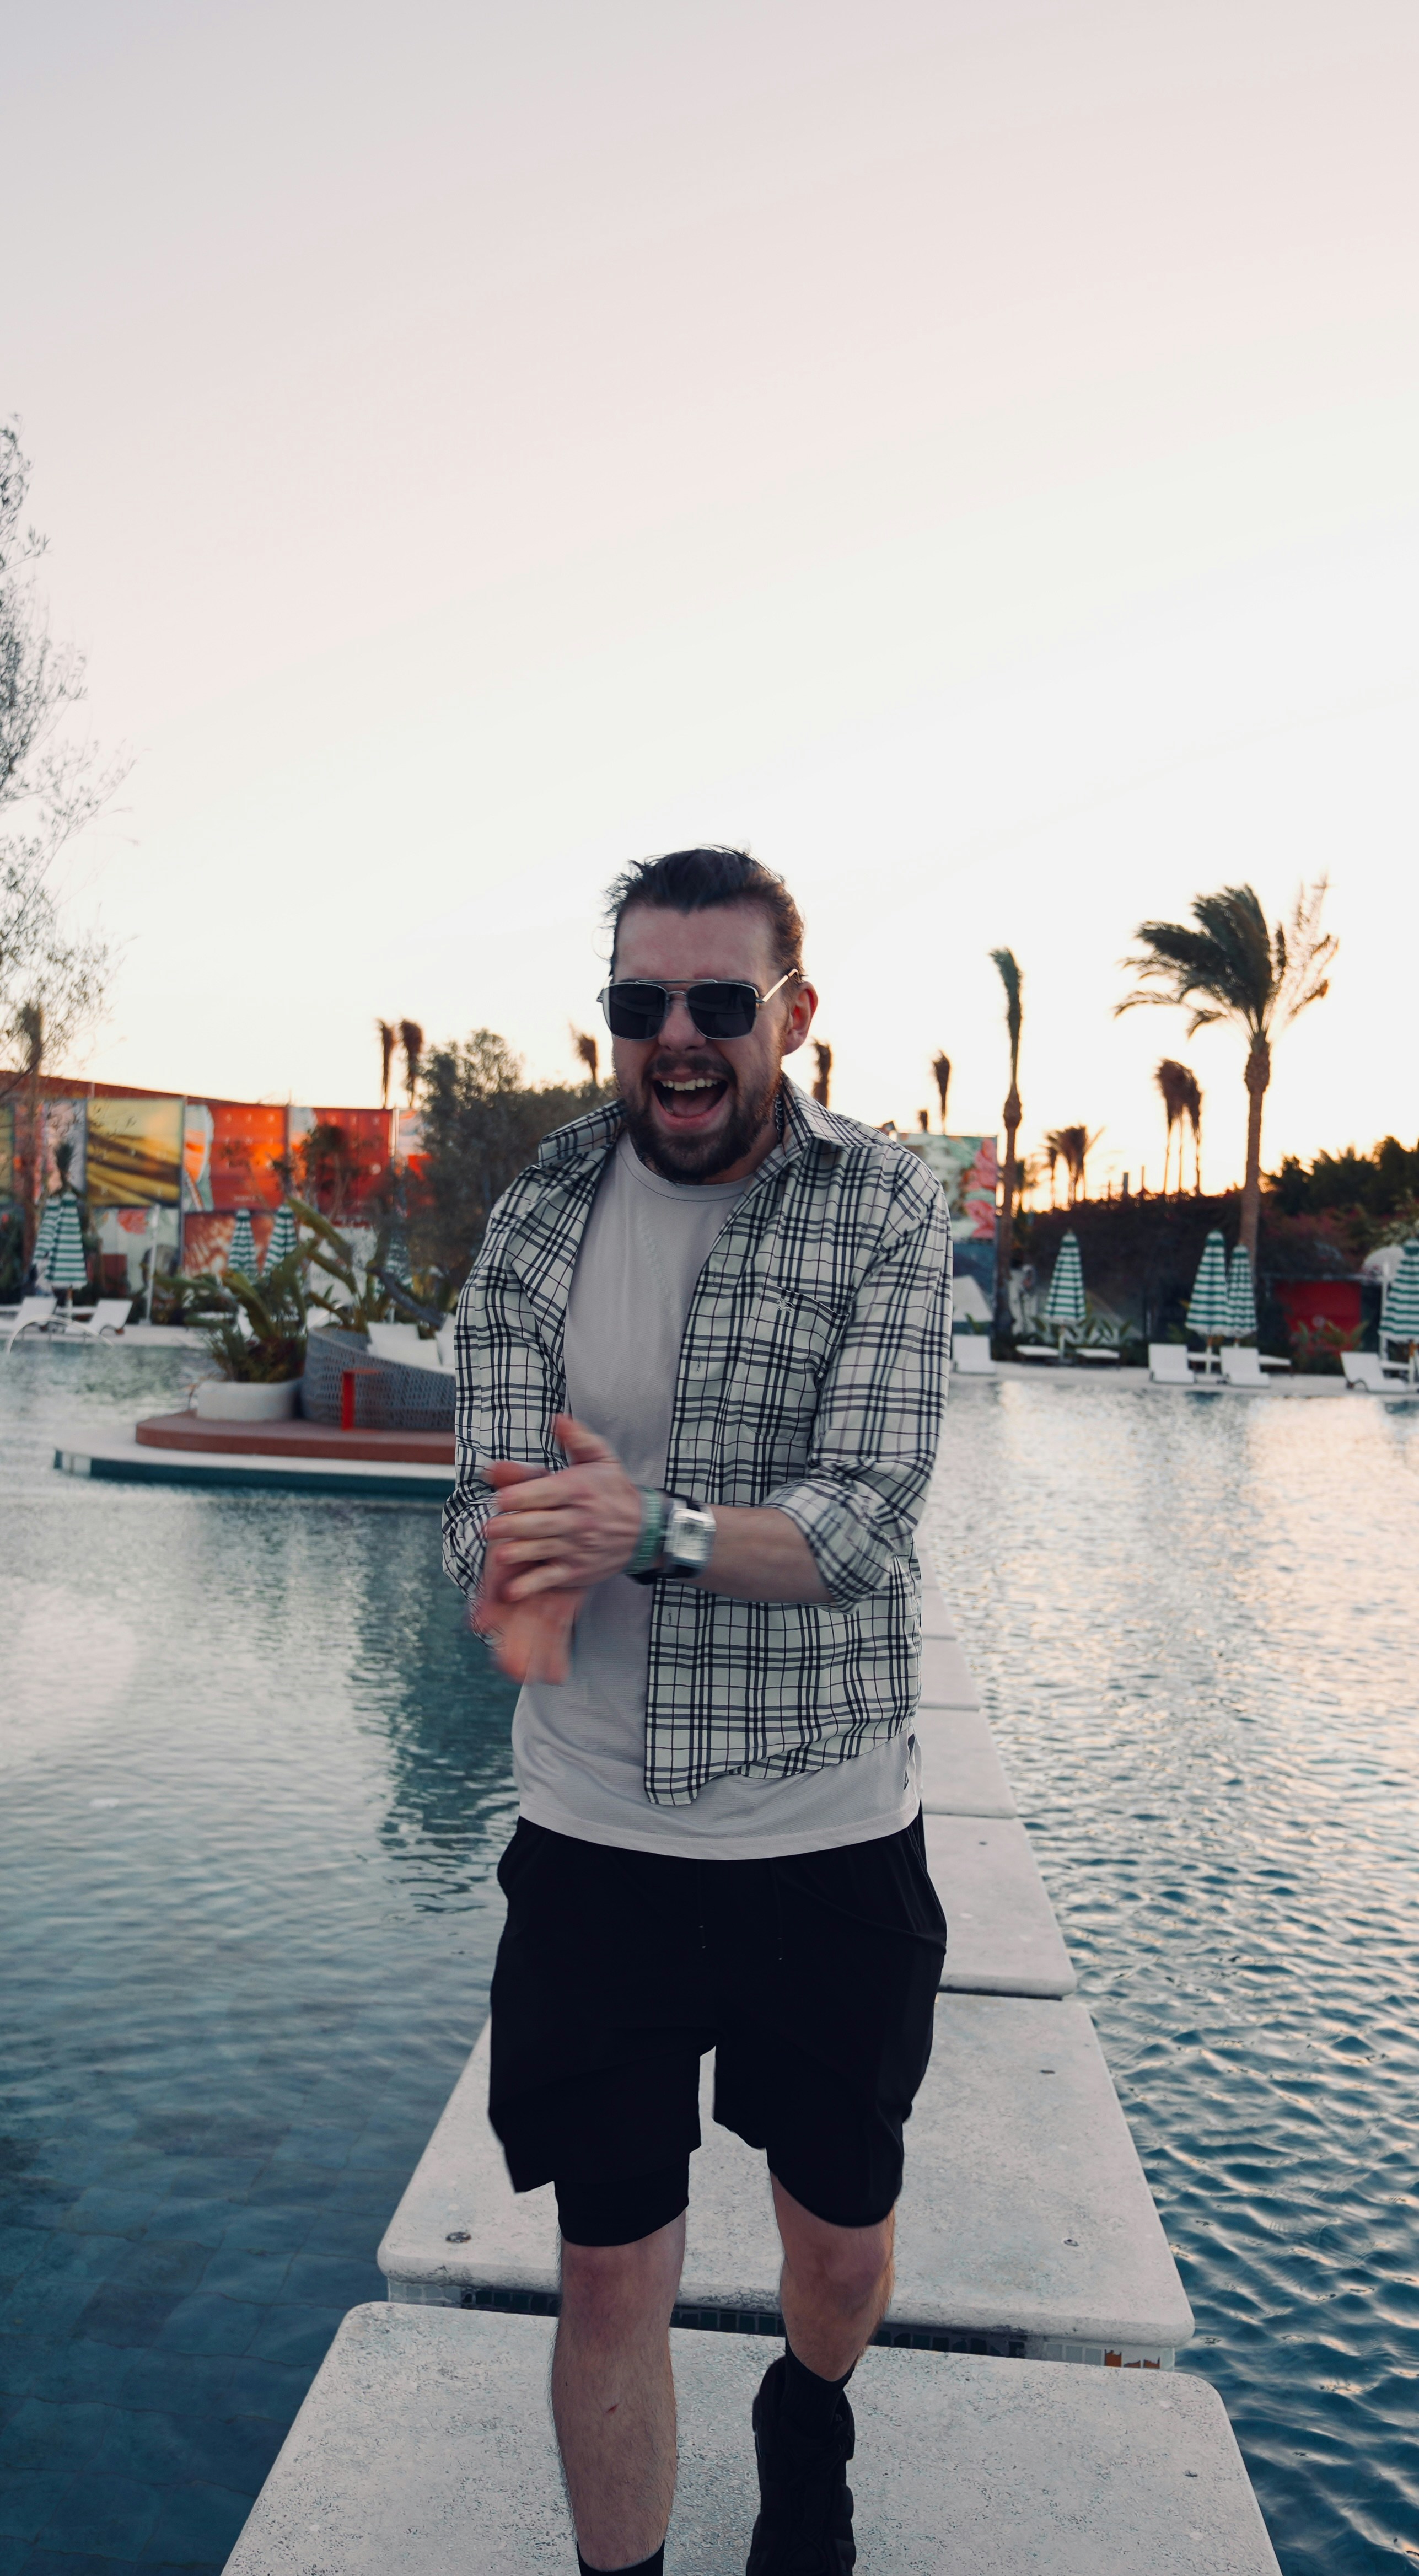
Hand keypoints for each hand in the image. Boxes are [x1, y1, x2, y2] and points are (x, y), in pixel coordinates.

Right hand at [472, 1463, 587, 1681]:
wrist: (570, 1514)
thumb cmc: (544, 1502)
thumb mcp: (537, 1488)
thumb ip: (518, 1481)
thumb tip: (494, 1467)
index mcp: (512, 1559)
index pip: (497, 1583)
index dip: (489, 1604)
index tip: (480, 1624)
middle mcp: (521, 1582)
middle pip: (512, 1616)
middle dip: (510, 1641)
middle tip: (508, 1667)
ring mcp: (537, 1596)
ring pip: (532, 1629)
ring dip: (528, 1654)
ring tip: (525, 1676)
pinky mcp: (559, 1603)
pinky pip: (556, 1632)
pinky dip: (555, 1653)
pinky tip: (555, 1675)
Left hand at [481, 1415, 644, 1600]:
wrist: (646, 1530)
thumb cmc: (615, 1491)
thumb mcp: (602, 1459)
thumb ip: (577, 1439)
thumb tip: (558, 1419)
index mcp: (579, 1490)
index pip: (546, 1493)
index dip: (521, 1496)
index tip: (499, 1498)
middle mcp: (578, 1520)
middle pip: (540, 1523)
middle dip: (513, 1526)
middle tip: (489, 1527)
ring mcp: (578, 1547)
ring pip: (543, 1550)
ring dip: (519, 1554)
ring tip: (499, 1555)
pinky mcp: (576, 1571)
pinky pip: (550, 1578)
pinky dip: (530, 1586)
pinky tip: (510, 1590)